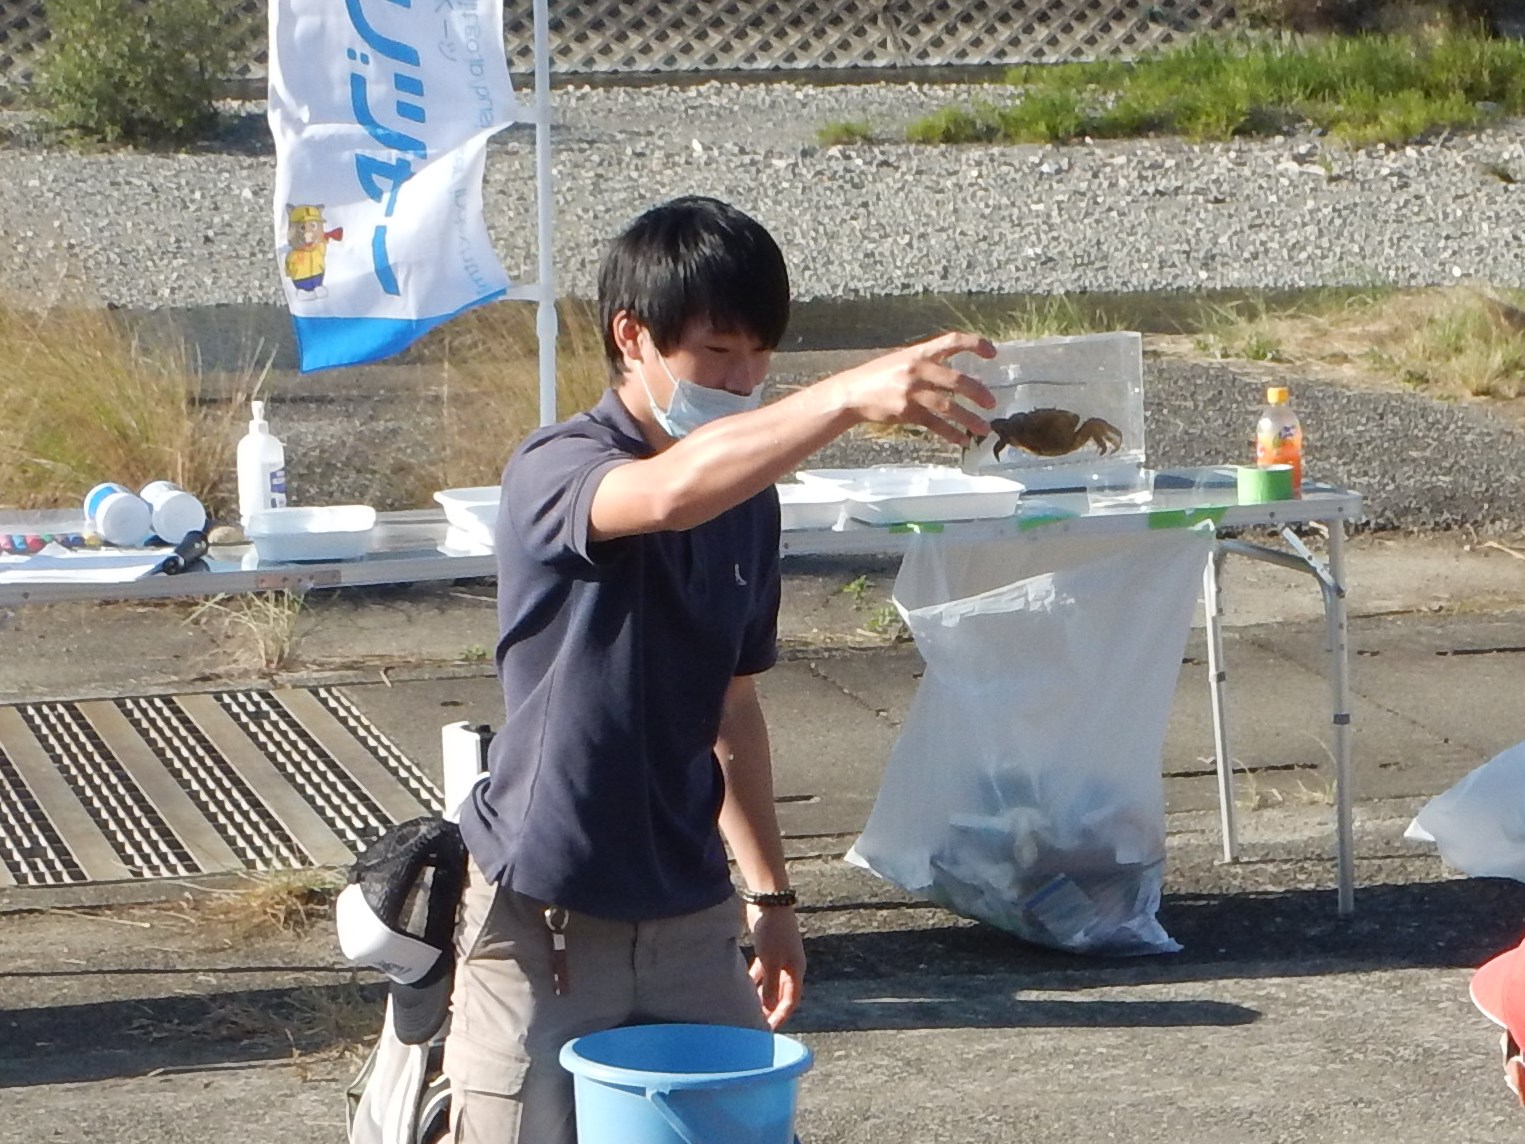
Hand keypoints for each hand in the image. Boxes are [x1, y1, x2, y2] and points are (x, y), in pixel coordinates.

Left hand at [746, 904, 805, 1029]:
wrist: (769, 901)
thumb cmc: (773, 930)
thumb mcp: (771, 960)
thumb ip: (770, 984)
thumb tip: (767, 1007)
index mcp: (796, 970)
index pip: (791, 1000)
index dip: (780, 1016)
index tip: (768, 1030)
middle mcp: (790, 966)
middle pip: (781, 994)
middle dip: (771, 1009)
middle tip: (757, 1025)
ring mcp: (779, 957)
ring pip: (771, 983)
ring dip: (761, 996)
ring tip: (748, 1010)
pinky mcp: (768, 950)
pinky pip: (762, 972)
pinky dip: (754, 981)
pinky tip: (743, 987)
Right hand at [827, 331, 997, 446]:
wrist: (852, 393)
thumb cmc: (880, 376)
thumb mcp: (903, 360)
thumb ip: (928, 364)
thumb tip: (958, 378)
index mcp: (919, 352)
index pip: (952, 341)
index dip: (975, 344)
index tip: (993, 354)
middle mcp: (917, 370)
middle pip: (956, 380)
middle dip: (978, 393)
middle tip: (992, 403)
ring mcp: (912, 392)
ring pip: (948, 407)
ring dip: (969, 419)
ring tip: (984, 429)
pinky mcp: (907, 412)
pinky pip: (934, 424)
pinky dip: (950, 433)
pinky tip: (961, 440)